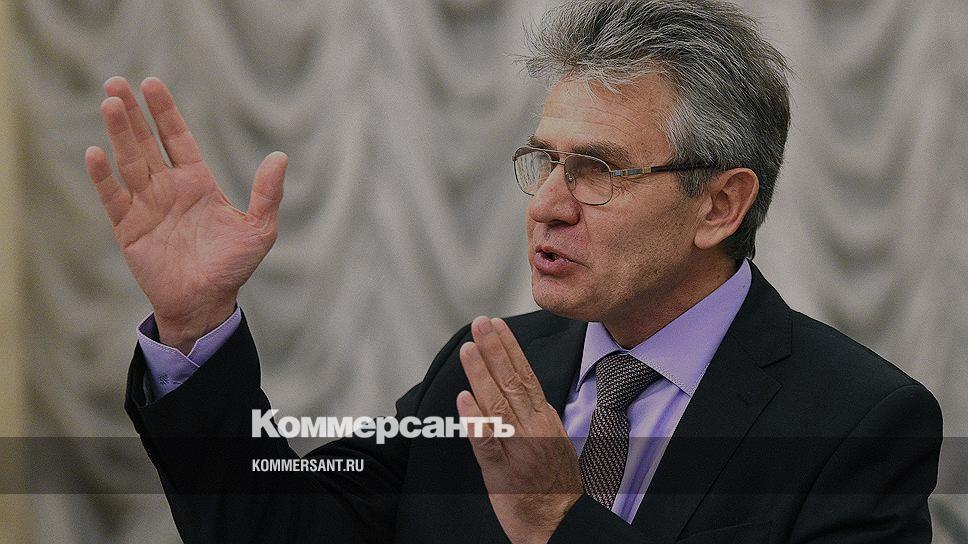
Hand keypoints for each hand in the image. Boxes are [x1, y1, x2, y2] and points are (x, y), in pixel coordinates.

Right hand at [85, 76, 286, 352]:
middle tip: (117, 82)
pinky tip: (96, 153)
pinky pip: (113, 197)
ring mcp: (146, 205)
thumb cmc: (233, 267)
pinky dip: (103, 176)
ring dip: (118, 133)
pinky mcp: (128, 227)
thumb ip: (268, 194)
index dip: (164, 112)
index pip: (176, 137)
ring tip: (109, 102)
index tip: (151, 83)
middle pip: (146, 142)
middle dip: (133, 113)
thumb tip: (280, 156)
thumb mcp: (259, 229)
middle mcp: (168, 187)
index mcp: (197, 182)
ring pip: (129, 162)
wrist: (206, 303)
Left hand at [457, 316, 582, 543]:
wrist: (559, 524)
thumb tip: (521, 388)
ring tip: (468, 349)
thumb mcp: (552, 440)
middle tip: (479, 323)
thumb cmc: (554, 484)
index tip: (496, 325)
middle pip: (512, 382)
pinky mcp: (503, 472)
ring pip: (498, 405)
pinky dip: (476, 420)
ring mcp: (519, 449)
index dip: (509, 348)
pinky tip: (464, 399)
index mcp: (544, 419)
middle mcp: (534, 429)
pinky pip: (488, 443)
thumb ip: (535, 414)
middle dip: (494, 349)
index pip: (525, 375)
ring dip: (482, 374)